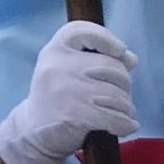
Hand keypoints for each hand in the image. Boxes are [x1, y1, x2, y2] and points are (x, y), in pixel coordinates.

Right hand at [0, 22, 137, 163]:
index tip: (120, 51)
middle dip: (124, 86)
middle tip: (120, 99)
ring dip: (126, 108)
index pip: (81, 31)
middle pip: (112, 67)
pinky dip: (124, 124)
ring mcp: (64, 89)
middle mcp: (57, 66)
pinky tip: (123, 127)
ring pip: (117, 94)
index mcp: (55, 51)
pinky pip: (113, 116)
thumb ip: (97, 60)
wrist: (32, 132)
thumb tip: (131, 59)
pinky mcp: (73, 113)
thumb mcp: (68, 72)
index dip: (105, 37)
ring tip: (120, 115)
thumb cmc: (58, 99)